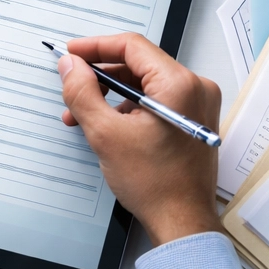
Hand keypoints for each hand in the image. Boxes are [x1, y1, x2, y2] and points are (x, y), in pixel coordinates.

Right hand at [57, 34, 221, 246]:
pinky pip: (156, 99)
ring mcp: (198, 104)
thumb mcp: (106, 134)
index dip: (96, 47)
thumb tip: (70, 66)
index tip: (71, 54)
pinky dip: (129, 107)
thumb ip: (83, 93)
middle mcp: (195, 88)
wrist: (181, 221)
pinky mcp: (193, 119)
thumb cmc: (154, 183)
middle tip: (72, 85)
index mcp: (179, 85)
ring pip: (145, 83)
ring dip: (111, 94)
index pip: (132, 47)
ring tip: (82, 115)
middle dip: (100, 76)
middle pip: (138, 64)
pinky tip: (107, 124)